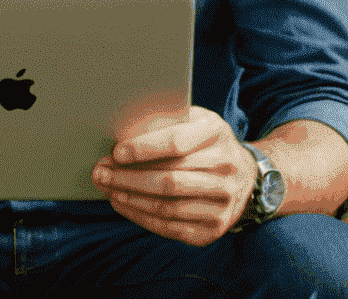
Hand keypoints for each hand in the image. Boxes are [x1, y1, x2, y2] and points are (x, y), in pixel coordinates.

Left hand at [92, 106, 256, 247]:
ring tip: (108, 189)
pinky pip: (172, 227)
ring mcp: (223, 202)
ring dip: (131, 199)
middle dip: (128, 177)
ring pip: (168, 205)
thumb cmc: (206, 141)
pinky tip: (123, 204)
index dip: (143, 149)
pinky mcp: (215, 228)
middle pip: (168, 179)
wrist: (246, 174)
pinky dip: (142, 217)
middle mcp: (225, 169)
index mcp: (216, 133)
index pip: (176, 143)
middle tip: (100, 173)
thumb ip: (166, 122)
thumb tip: (122, 130)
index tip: (116, 152)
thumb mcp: (194, 120)